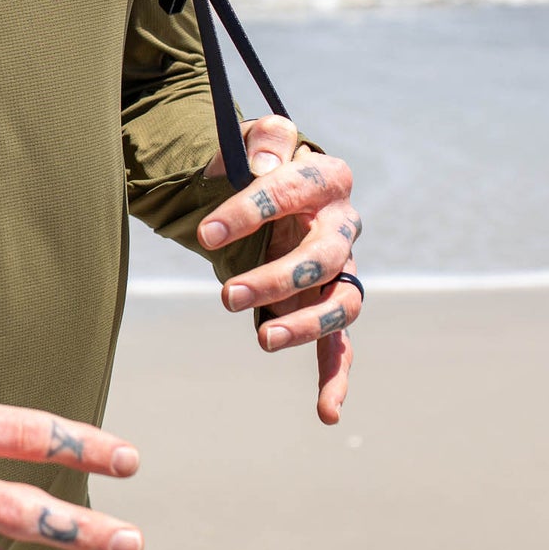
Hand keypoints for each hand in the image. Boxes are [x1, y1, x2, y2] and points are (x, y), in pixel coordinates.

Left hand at [199, 116, 362, 425]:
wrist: (267, 187)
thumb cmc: (258, 161)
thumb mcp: (254, 137)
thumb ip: (264, 139)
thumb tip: (266, 167)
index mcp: (327, 178)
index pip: (293, 191)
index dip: (250, 212)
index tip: (206, 234)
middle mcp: (342, 227)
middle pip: (324, 257)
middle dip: (276, 278)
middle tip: (226, 294)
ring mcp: (341, 270)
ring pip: (341, 303)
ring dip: (305, 323)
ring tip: (262, 338)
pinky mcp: (329, 303)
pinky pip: (342, 343)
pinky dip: (336, 376)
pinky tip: (328, 412)